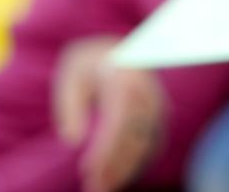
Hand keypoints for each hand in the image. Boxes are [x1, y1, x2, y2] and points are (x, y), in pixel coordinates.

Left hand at [53, 36, 165, 191]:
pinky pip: (151, 143)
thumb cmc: (88, 67)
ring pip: (145, 143)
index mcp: (125, 78)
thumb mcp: (70, 77)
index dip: (106, 147)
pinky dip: (135, 162)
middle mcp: (147, 92)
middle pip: (134, 135)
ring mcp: (157, 104)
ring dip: (125, 168)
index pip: (119, 119)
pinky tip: (116, 177)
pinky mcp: (159, 115)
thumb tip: (75, 141)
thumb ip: (70, 106)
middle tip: (92, 187)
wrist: (114, 51)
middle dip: (115, 165)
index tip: (87, 169)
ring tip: (102, 187)